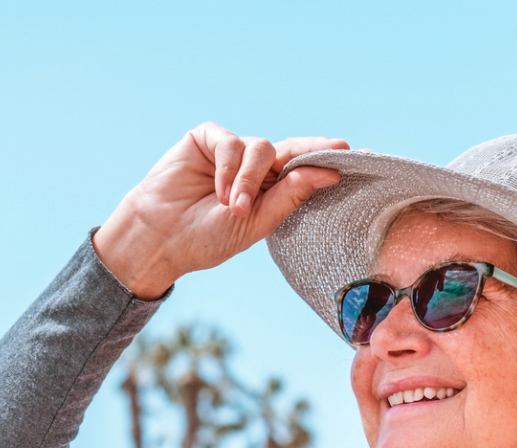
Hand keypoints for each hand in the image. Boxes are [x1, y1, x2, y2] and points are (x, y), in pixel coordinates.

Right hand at [93, 122, 348, 298]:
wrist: (159, 238)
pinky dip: (229, 167)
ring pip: (260, 148)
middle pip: (292, 148)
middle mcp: (254, 167)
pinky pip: (231, 141)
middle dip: (312, 150)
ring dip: (250, 179)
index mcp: (269, 189)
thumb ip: (287, 197)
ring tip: (234, 207)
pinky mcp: (206, 139)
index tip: (357, 157)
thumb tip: (325, 173)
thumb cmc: (204, 239)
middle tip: (337, 149)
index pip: (304, 169)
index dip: (326, 162)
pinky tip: (220, 191)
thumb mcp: (253, 224)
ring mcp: (231, 152)